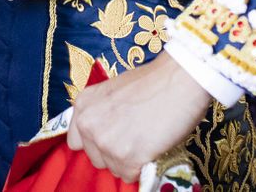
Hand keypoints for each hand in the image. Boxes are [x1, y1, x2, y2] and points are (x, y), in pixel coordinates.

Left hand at [65, 54, 210, 181]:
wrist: (179, 80)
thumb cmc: (152, 82)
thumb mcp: (113, 91)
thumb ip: (101, 113)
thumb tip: (105, 135)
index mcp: (83, 105)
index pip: (76, 142)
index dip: (95, 143)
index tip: (111, 139)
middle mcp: (89, 124)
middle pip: (96, 159)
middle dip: (114, 153)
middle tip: (135, 136)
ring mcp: (106, 142)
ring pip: (114, 169)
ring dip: (130, 161)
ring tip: (146, 138)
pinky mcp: (127, 158)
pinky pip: (130, 176)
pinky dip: (142, 167)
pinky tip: (152, 147)